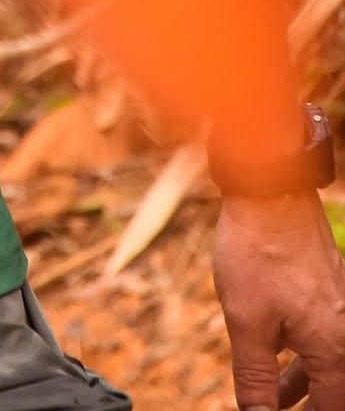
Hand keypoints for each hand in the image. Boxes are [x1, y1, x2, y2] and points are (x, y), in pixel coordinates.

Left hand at [214, 189, 344, 408]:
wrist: (271, 194)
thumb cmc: (258, 254)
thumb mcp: (248, 324)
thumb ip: (255, 379)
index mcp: (334, 350)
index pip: (330, 409)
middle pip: (335, 391)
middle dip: (309, 406)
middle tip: (275, 410)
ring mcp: (341, 310)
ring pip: (328, 366)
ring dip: (301, 387)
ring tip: (271, 400)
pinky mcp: (331, 291)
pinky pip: (324, 338)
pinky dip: (302, 358)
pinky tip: (278, 359)